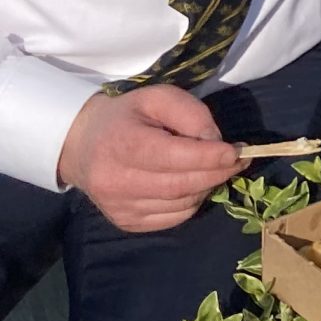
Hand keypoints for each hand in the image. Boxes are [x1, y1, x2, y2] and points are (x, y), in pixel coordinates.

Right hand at [56, 84, 240, 233]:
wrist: (82, 145)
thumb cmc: (127, 116)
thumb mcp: (158, 98)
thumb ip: (190, 114)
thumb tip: (217, 144)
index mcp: (122, 144)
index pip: (174, 157)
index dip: (210, 157)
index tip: (237, 151)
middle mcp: (116, 182)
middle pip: (180, 185)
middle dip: (217, 173)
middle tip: (238, 160)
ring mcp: (119, 207)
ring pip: (181, 204)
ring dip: (206, 187)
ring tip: (213, 169)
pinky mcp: (125, 222)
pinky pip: (173, 218)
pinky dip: (191, 202)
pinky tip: (191, 184)